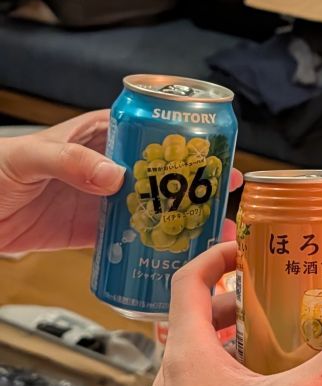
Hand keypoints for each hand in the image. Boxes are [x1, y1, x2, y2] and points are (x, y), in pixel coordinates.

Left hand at [0, 111, 241, 252]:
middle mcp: (108, 168)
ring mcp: (103, 201)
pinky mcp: (94, 232)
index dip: (188, 141)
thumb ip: (70, 160)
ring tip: (213, 228)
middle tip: (227, 193)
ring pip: (155, 208)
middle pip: (163, 173)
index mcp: (98, 136)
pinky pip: (132, 238)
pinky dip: (155, 246)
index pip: (152, 132)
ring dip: (184, 218)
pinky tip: (178, 253)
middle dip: (198, 183)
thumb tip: (115, 176)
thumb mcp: (29, 157)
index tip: (216, 152)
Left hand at [152, 240, 321, 385]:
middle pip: (203, 317)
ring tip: (291, 338)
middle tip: (282, 293)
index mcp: (189, 354)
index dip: (216, 257)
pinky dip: (245, 375)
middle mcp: (177, 376)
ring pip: (210, 355)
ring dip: (245, 340)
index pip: (189, 282)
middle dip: (242, 300)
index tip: (249, 249)